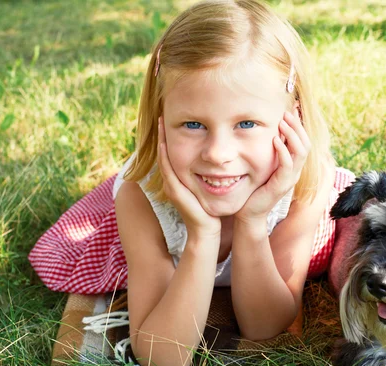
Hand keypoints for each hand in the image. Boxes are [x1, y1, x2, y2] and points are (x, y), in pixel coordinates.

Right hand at [157, 116, 220, 237]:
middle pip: (165, 152)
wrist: (207, 230)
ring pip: (164, 158)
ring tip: (162, 123)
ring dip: (162, 140)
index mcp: (181, 178)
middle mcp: (173, 180)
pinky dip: (164, 156)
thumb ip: (212, 173)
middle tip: (164, 113)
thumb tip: (223, 158)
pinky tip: (164, 143)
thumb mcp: (211, 186)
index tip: (174, 118)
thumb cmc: (211, 209)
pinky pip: (167, 170)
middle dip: (164, 133)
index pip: (173, 152)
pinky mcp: (175, 192)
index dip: (171, 136)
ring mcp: (172, 186)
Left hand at [236, 109, 310, 223]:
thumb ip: (269, 151)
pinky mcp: (282, 185)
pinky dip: (283, 151)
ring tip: (282, 122)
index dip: (299, 125)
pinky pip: (288, 165)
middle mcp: (295, 171)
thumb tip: (267, 130)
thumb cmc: (255, 188)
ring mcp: (290, 178)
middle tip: (286, 112)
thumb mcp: (263, 165)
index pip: (303, 141)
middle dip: (297, 126)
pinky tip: (275, 140)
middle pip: (306, 144)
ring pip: (301, 152)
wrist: (249, 212)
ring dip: (292, 135)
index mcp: (293, 165)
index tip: (291, 109)